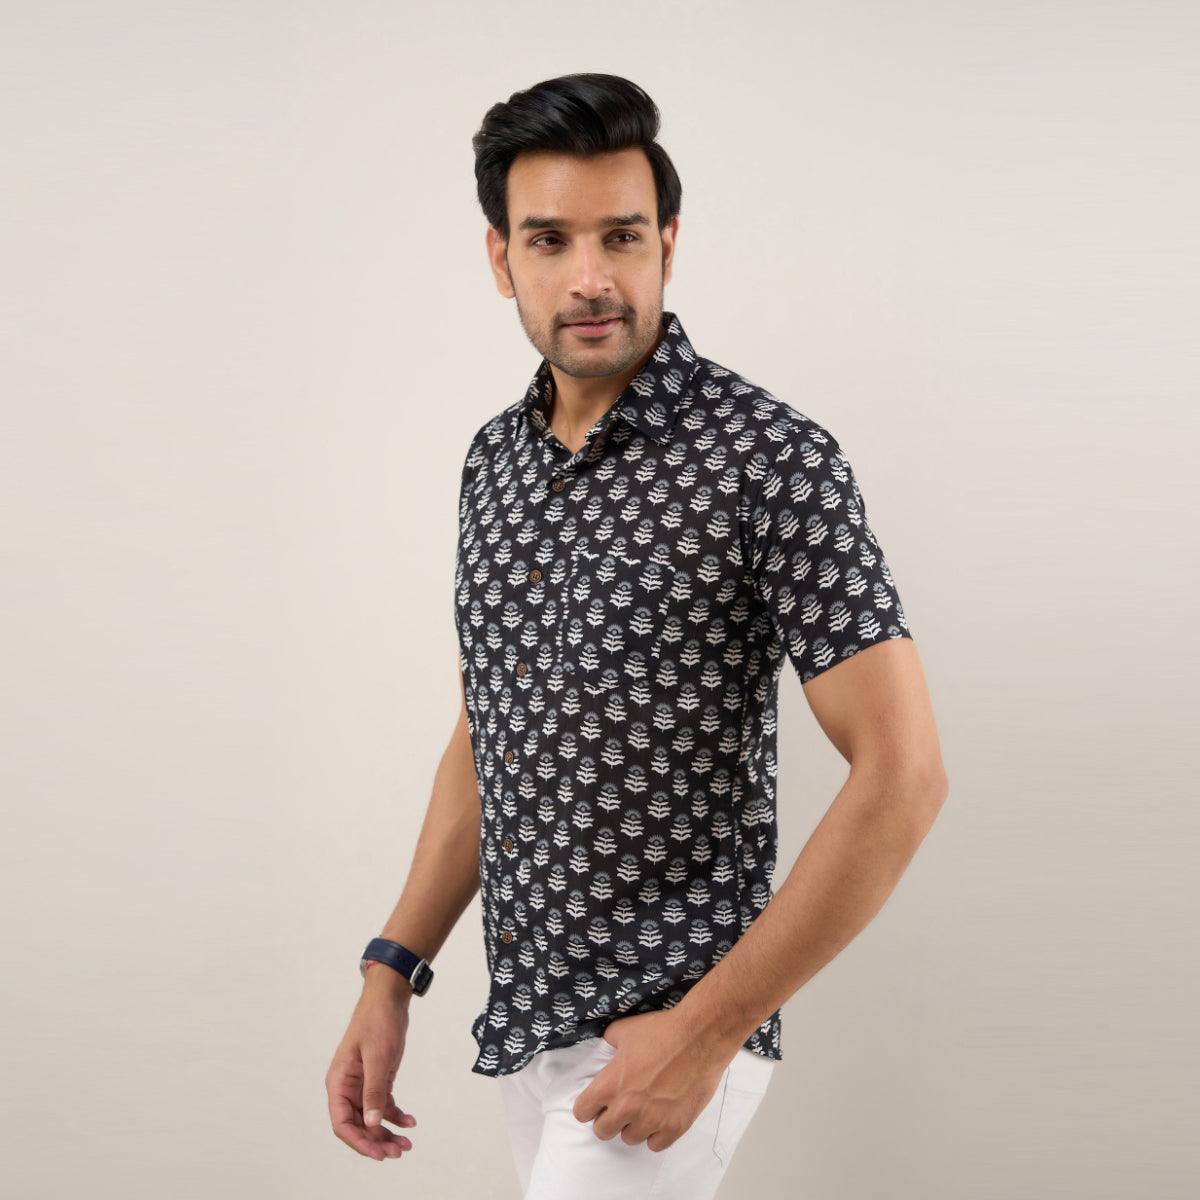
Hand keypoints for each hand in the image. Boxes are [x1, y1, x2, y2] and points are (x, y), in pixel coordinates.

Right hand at [325, 972, 418, 1161]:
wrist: (389, 999)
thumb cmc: (378, 1021)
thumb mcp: (378, 1057)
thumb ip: (374, 1090)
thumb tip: (371, 1123)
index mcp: (339, 1081)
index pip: (341, 1122)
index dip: (358, 1141)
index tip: (378, 1152)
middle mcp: (347, 1086)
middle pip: (357, 1124)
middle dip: (376, 1141)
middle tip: (397, 1152)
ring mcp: (362, 1084)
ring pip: (371, 1118)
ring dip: (386, 1133)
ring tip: (406, 1144)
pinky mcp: (377, 1079)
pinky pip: (383, 1104)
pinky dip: (395, 1116)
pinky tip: (410, 1122)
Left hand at [572, 1009, 732, 1152]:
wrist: (700, 1037)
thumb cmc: (662, 1030)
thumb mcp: (625, 1030)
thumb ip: (609, 1043)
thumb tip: (606, 1048)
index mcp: (610, 1084)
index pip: (581, 1112)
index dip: (588, 1105)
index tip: (596, 1102)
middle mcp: (627, 1107)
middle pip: (602, 1132)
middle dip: (607, 1119)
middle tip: (619, 1106)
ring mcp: (652, 1120)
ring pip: (629, 1139)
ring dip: (633, 1126)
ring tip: (643, 1109)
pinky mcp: (675, 1127)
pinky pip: (655, 1145)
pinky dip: (656, 1134)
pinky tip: (660, 1118)